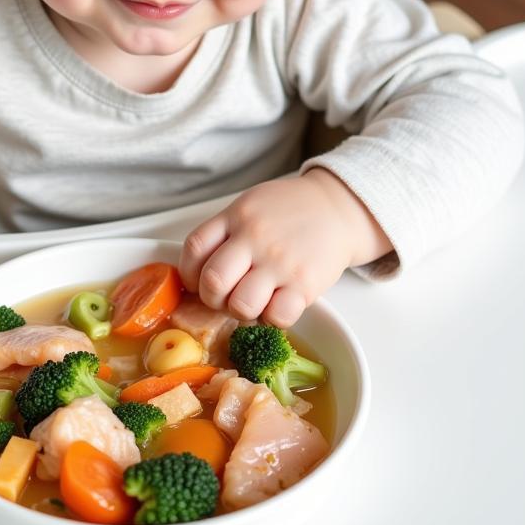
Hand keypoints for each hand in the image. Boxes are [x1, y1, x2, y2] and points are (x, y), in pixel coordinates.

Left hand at [178, 169, 391, 327]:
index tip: (197, 282)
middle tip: (224, 297)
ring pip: (241, 305)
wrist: (336, 208)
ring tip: (252, 301)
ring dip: (241, 311)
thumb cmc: (288, 210)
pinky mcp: (305, 283)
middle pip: (213, 282)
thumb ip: (224, 231)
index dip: (189, 273)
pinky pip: (276, 317)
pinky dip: (272, 319)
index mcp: (236, 216)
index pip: (194, 248)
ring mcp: (279, 261)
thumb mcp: (249, 206)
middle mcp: (254, 237)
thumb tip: (197, 270)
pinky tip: (276, 305)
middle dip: (212, 299)